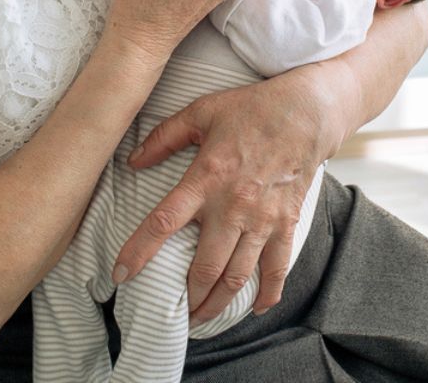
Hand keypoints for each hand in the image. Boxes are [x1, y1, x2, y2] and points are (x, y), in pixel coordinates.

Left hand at [113, 66, 343, 324]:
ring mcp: (262, 219)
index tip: (121, 274)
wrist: (306, 113)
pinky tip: (254, 308)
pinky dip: (266, 294)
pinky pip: (277, 268)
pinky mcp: (286, 223)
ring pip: (236, 276)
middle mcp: (232, 205)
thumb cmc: (251, 109)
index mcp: (206, 178)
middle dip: (187, 297)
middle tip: (174, 314)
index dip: (139, 251)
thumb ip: (164, 137)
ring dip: (217, 304)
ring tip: (202, 319)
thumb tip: (134, 161)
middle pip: (204, 267)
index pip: (164, 222)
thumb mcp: (201, 111)